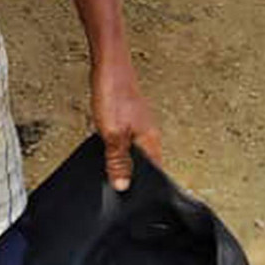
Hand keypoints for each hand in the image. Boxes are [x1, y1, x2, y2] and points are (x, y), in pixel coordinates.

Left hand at [92, 54, 161, 192]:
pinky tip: (110, 146)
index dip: (145, 187)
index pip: (155, 172)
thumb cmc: (114, 95)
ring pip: (136, 150)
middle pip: (146, 163)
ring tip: (116, 170)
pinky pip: (127, 138)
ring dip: (126, 160)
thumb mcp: (113, 136)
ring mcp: (139, 123)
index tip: (134, 199)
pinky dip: (120, 146)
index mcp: (151, 141)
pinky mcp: (128, 115)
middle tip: (123, 188)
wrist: (109, 65)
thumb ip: (118, 162)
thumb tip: (122, 185)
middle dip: (135, 176)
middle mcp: (149, 133)